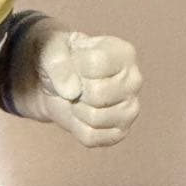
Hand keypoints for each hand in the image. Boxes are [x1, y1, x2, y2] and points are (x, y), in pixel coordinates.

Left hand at [6, 19, 141, 146]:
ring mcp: (130, 109)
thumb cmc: (59, 59)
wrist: (55, 82)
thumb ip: (57, 61)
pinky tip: (80, 112)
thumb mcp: (50, 48)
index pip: (96, 63)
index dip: (74, 64)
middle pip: (98, 94)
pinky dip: (77, 126)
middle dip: (75, 90)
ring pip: (95, 118)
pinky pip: (91, 137)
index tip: (72, 61)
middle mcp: (134, 80)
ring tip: (77, 96)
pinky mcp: (119, 132)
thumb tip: (72, 92)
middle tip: (74, 82)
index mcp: (124, 52)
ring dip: (75, 108)